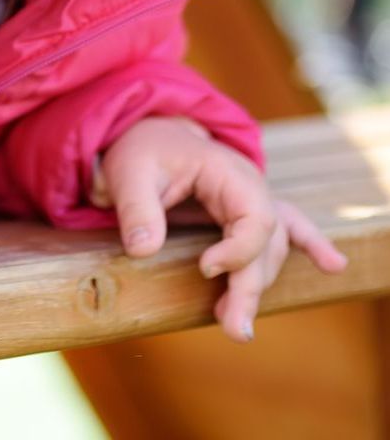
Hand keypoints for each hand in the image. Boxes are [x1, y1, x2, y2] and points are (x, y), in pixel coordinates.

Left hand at [96, 117, 347, 340]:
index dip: (238, 251)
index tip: (205, 269)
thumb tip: (142, 250)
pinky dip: (313, 245)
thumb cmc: (143, 151)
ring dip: (257, 287)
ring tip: (236, 326)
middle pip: (266, 245)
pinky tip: (333, 266)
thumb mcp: (129, 172)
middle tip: (234, 329)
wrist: (150, 133)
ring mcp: (256, 199)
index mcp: (228, 173)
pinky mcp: (250, 211)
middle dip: (250, 288)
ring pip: (271, 250)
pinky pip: (292, 226)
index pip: (255, 219)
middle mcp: (251, 188)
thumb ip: (136, 209)